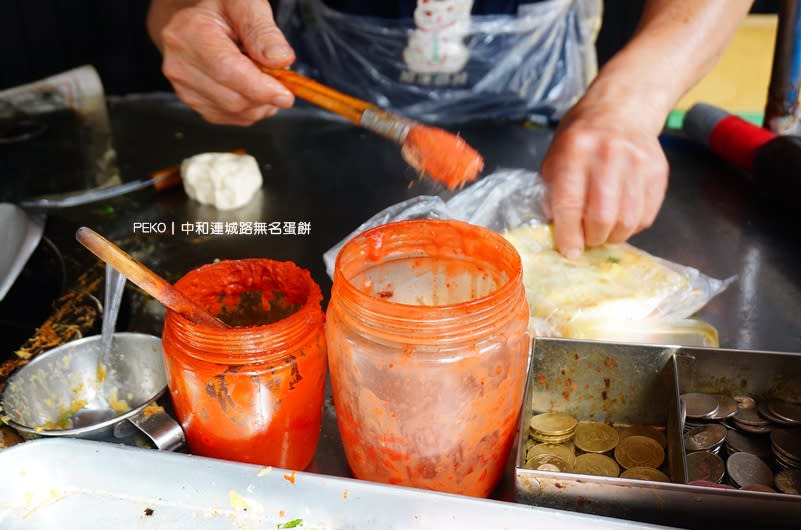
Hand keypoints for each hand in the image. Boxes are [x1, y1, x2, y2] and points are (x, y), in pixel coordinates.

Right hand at [147, 0, 295, 124]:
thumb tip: (279, 60)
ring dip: (261, 102)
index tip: (286, 95)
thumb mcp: (247, 5)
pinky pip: (233, 118)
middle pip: (234, 99)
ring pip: (237, 113)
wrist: (202, 22)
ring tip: (261, 76)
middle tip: (278, 76)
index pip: (228, 70)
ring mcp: (185, 89)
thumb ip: (263, 31)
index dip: (260, 88)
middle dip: (265, 94)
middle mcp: (180, 64)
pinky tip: (251, 87)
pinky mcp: (196, 106)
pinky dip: (251, 108)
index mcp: (190, 33)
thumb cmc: (224, 10)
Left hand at [540, 98, 668, 257]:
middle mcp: (608, 156)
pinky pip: (645, 217)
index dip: (569, 235)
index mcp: (575, 151)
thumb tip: (558, 230)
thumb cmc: (582, 137)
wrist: (623, 109)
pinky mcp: (658, 173)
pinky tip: (620, 218)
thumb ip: (553, 192)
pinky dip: (631, 227)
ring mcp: (637, 164)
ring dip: (612, 236)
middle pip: (602, 218)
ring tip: (603, 230)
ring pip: (627, 222)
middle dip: (592, 238)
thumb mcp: (555, 156)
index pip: (570, 204)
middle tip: (586, 239)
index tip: (569, 252)